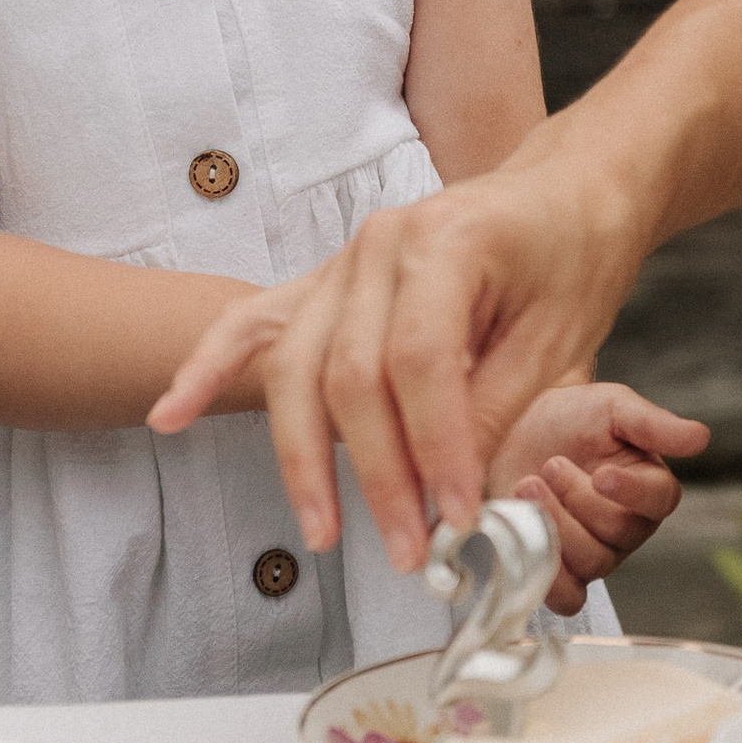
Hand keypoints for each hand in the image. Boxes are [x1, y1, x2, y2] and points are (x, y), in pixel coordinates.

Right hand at [150, 156, 652, 570]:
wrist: (562, 193)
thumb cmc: (570, 255)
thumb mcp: (560, 335)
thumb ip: (495, 410)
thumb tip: (452, 497)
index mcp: (445, 242)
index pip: (420, 360)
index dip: (435, 447)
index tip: (459, 517)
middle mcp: (378, 246)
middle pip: (349, 374)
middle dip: (376, 475)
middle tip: (409, 549)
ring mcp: (340, 264)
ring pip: (296, 368)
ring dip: (304, 459)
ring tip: (322, 531)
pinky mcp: (322, 286)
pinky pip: (251, 327)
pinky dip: (205, 370)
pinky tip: (172, 415)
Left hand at [486, 382, 708, 611]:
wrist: (510, 431)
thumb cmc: (567, 419)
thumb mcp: (610, 407)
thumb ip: (652, 424)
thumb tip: (701, 437)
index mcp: (647, 486)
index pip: (660, 500)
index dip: (633, 492)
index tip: (602, 474)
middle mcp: (626, 526)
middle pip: (618, 532)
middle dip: (577, 497)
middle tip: (551, 464)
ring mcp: (594, 553)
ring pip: (591, 563)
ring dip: (555, 524)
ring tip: (526, 485)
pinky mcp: (560, 571)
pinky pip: (569, 598)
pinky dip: (550, 576)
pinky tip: (526, 532)